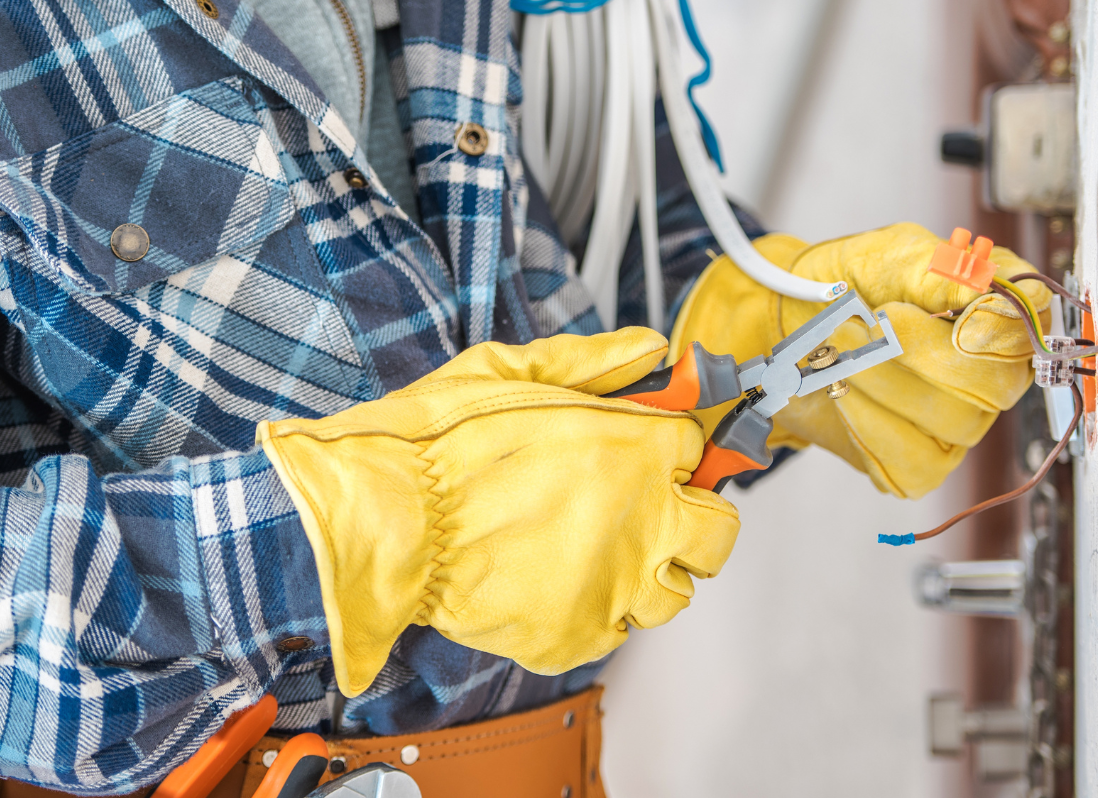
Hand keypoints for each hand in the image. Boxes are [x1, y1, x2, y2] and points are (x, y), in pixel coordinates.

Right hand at [258, 329, 739, 695]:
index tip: (655, 456)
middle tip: (648, 511)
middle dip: (691, 519)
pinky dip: (597, 613)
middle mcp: (641, 518)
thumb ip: (591, 361)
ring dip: (648, 572)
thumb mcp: (510, 370)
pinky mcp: (578, 634)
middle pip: (716, 531)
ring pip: (675, 591)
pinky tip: (558, 585)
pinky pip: (618, 632)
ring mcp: (614, 583)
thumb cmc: (434, 446)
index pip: (697, 450)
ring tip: (596, 554)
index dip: (672, 453)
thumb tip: (649, 349)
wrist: (381, 518)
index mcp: (635, 447)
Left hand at [671, 222, 1050, 498]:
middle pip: (991, 386)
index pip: (1026, 331)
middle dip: (917, 354)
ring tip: (839, 351)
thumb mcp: (890, 254)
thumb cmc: (846, 284)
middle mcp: (988, 375)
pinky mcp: (919, 464)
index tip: (942, 315)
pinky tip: (842, 394)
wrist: (788, 325)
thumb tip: (983, 284)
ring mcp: (957, 424)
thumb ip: (938, 266)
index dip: (992, 327)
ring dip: (881, 383)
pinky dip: (869, 426)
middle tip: (863, 324)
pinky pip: (913, 463)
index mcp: (994, 316)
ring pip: (950, 422)